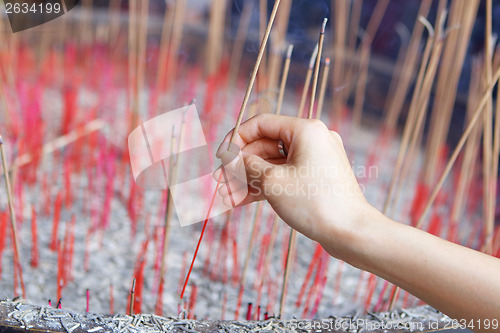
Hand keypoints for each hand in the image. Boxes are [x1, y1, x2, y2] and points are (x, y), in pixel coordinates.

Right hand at [214, 114, 374, 256]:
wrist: (351, 233)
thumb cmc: (315, 204)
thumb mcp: (272, 182)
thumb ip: (247, 166)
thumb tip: (231, 160)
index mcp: (305, 129)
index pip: (260, 124)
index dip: (235, 140)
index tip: (220, 158)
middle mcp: (312, 139)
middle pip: (265, 146)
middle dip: (239, 167)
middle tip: (218, 184)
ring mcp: (315, 159)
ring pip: (272, 164)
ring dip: (248, 180)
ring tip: (226, 198)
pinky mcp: (316, 178)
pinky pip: (284, 176)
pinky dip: (264, 186)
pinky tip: (241, 201)